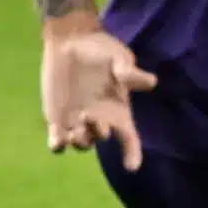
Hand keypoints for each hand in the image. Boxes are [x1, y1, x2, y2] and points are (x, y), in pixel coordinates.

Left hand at [40, 15, 156, 171]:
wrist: (72, 41)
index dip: (132, 154)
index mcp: (119, 112)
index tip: (131, 166)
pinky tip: (57, 141)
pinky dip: (58, 145)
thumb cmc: (101, 50)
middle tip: (89, 116)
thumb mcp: (120, 58)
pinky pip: (58, 142)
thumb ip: (130, 72)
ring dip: (79, 142)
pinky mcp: (56, 119)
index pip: (129, 140)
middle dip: (97, 133)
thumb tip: (150, 82)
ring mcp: (77, 122)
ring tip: (74, 132)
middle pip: (101, 138)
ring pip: (80, 144)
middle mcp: (100, 121)